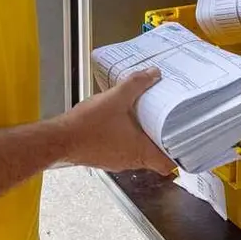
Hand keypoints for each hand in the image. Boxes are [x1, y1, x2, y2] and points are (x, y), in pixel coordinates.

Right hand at [57, 68, 174, 174]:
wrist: (59, 139)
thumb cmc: (87, 126)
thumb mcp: (116, 99)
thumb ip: (136, 85)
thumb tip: (153, 74)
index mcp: (140, 152)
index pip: (167, 165)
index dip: (177, 155)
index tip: (182, 141)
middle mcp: (130, 161)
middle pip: (154, 157)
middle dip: (160, 140)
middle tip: (165, 122)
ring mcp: (115, 162)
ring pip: (136, 153)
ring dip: (141, 138)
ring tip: (144, 118)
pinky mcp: (102, 157)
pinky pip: (121, 150)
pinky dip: (125, 138)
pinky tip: (120, 122)